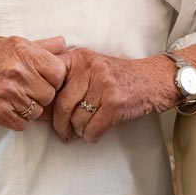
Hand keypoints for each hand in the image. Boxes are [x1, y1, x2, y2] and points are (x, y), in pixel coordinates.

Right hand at [0, 35, 67, 131]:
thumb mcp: (11, 42)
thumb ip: (40, 45)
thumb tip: (63, 43)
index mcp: (24, 52)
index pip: (59, 73)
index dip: (53, 78)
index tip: (43, 78)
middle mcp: (18, 72)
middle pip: (49, 95)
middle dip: (40, 94)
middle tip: (25, 88)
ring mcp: (8, 94)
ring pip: (37, 112)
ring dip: (28, 108)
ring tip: (13, 97)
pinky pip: (22, 124)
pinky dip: (16, 120)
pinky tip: (5, 107)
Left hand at [51, 49, 174, 142]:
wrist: (154, 79)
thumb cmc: (118, 77)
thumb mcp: (91, 65)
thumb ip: (68, 77)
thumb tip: (41, 104)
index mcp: (79, 57)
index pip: (50, 81)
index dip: (46, 101)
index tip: (45, 112)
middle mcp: (89, 68)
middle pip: (61, 104)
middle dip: (60, 124)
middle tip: (63, 132)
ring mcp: (103, 85)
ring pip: (77, 120)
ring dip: (79, 131)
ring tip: (85, 128)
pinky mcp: (115, 103)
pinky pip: (92, 129)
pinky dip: (92, 136)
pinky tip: (96, 132)